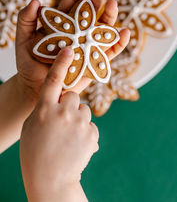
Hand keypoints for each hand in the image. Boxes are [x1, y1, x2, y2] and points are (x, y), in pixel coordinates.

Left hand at [16, 0, 129, 99]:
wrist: (36, 86)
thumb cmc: (29, 62)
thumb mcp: (23, 39)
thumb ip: (26, 20)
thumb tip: (35, 1)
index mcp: (63, 22)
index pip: (73, 1)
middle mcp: (78, 30)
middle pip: (90, 11)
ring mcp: (88, 45)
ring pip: (102, 28)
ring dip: (109, 16)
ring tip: (113, 4)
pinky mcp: (95, 61)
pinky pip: (109, 51)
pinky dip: (118, 42)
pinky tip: (124, 32)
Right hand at [20, 47, 97, 201]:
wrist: (51, 179)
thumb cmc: (36, 152)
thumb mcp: (33, 126)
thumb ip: (46, 109)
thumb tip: (60, 101)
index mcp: (44, 109)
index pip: (54, 80)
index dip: (62, 63)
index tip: (70, 49)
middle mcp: (63, 112)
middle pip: (73, 96)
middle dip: (69, 105)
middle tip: (62, 123)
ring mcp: (79, 123)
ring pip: (83, 110)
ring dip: (78, 120)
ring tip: (68, 138)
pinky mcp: (92, 133)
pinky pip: (90, 125)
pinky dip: (86, 133)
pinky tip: (76, 146)